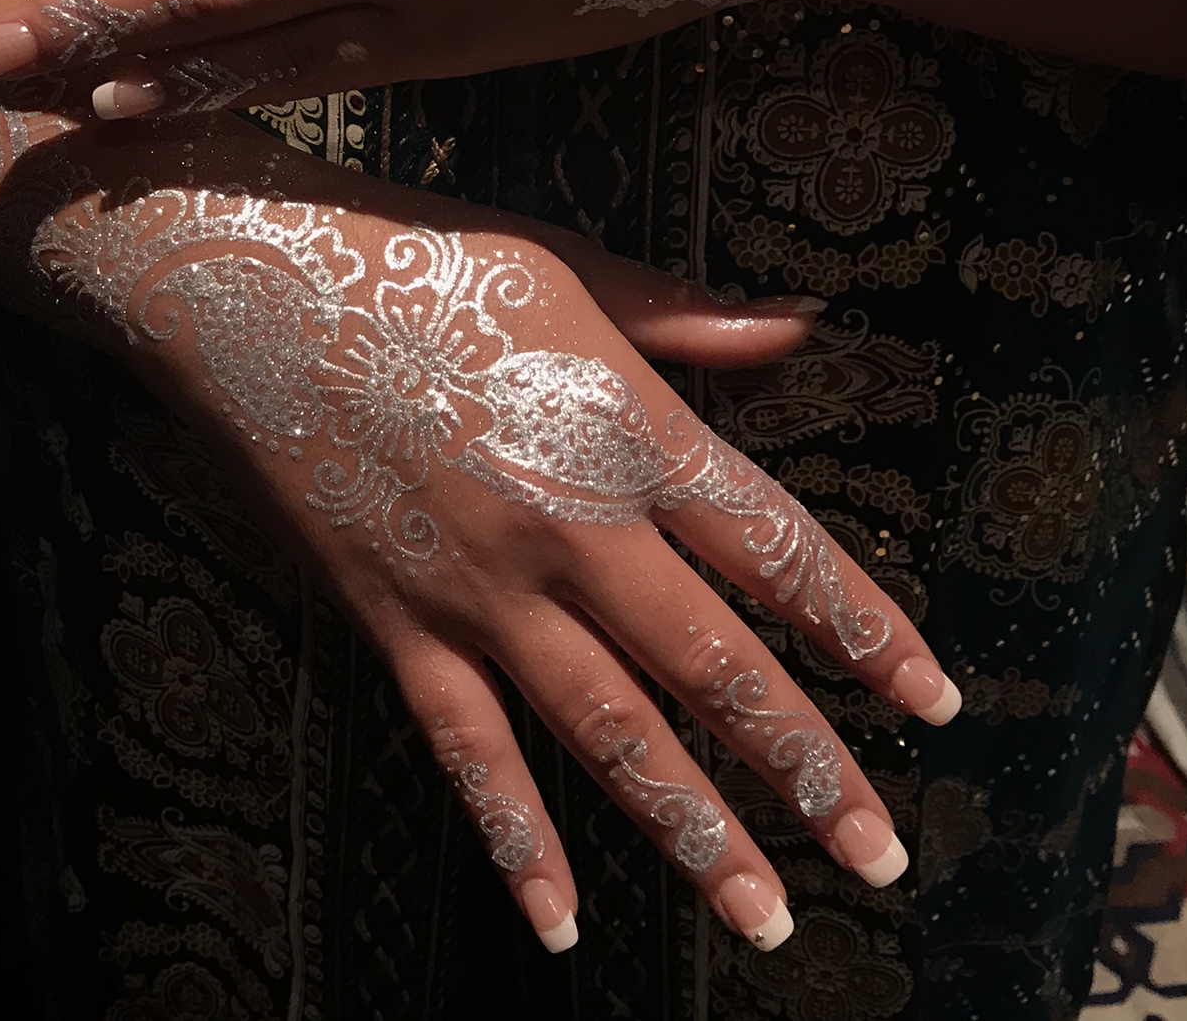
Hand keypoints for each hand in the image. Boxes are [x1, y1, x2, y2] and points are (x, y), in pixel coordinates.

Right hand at [0, 32, 957, 953]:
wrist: (253, 287)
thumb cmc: (424, 260)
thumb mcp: (570, 266)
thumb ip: (688, 320)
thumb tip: (803, 323)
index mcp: (626, 429)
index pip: (774, 551)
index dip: (863, 631)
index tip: (933, 702)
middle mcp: (569, 527)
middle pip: (713, 668)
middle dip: (808, 770)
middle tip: (882, 858)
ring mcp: (479, 589)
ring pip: (607, 734)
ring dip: (693, 832)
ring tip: (767, 918)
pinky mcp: (395, 625)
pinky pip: (466, 753)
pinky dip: (514, 842)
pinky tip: (557, 926)